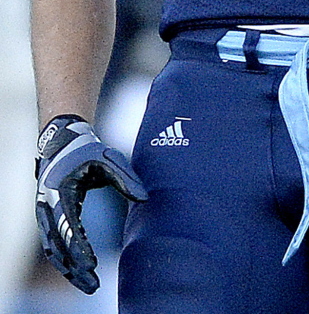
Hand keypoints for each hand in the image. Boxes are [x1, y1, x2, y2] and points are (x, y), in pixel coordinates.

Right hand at [35, 114, 147, 293]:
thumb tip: (145, 198)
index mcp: (61, 190)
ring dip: (68, 269)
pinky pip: (52, 244)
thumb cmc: (87, 150)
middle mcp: (48, 205)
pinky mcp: (47, 218)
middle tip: (94, 284)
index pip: (68, 225)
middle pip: (58, 244)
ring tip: (89, 284)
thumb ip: (125, 178)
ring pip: (53, 249)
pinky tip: (78, 272)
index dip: (78, 246)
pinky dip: (63, 260)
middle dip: (74, 267)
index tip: (91, 264)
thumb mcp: (108, 159)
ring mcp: (44, 213)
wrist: (62, 142)